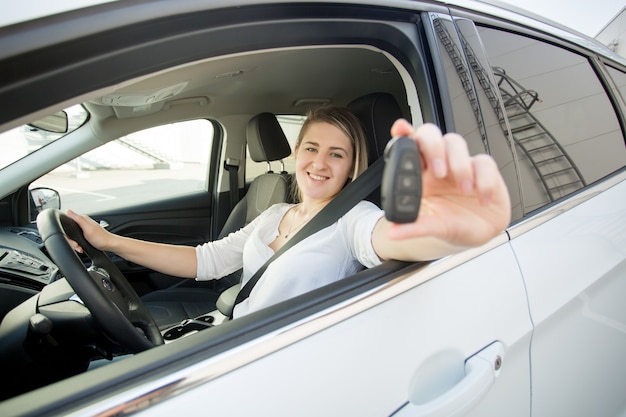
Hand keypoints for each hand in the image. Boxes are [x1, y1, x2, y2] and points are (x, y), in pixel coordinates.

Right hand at [65, 209, 114, 252]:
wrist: (109, 245)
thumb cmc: (101, 238)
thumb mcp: (88, 228)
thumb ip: (78, 219)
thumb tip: (68, 210)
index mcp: (82, 219)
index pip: (67, 222)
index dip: (67, 233)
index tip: (72, 240)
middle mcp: (82, 223)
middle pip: (69, 232)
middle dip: (71, 241)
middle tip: (77, 245)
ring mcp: (84, 229)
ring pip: (72, 237)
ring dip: (75, 244)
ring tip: (80, 247)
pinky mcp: (85, 235)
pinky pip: (76, 240)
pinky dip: (78, 245)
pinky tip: (81, 248)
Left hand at [386, 120, 510, 247]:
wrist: (479, 235)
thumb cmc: (452, 224)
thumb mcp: (433, 228)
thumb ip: (414, 228)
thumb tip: (393, 232)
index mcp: (420, 174)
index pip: (408, 147)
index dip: (404, 134)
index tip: (400, 129)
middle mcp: (439, 165)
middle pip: (431, 135)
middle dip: (433, 147)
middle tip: (439, 171)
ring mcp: (461, 164)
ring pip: (455, 143)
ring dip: (459, 164)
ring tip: (464, 189)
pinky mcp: (485, 170)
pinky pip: (484, 163)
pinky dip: (484, 180)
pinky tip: (482, 198)